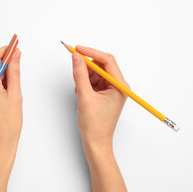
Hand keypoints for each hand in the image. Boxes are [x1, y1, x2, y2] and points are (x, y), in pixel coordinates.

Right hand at [71, 45, 130, 191]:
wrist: (96, 142)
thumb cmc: (94, 125)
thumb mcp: (84, 97)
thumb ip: (80, 75)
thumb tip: (76, 57)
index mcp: (119, 86)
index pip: (107, 61)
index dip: (91, 52)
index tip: (77, 49)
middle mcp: (118, 86)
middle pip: (101, 65)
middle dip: (87, 65)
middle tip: (73, 62)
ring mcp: (111, 90)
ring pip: (96, 73)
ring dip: (85, 76)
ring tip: (80, 90)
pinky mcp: (104, 93)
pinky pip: (93, 81)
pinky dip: (85, 83)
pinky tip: (82, 94)